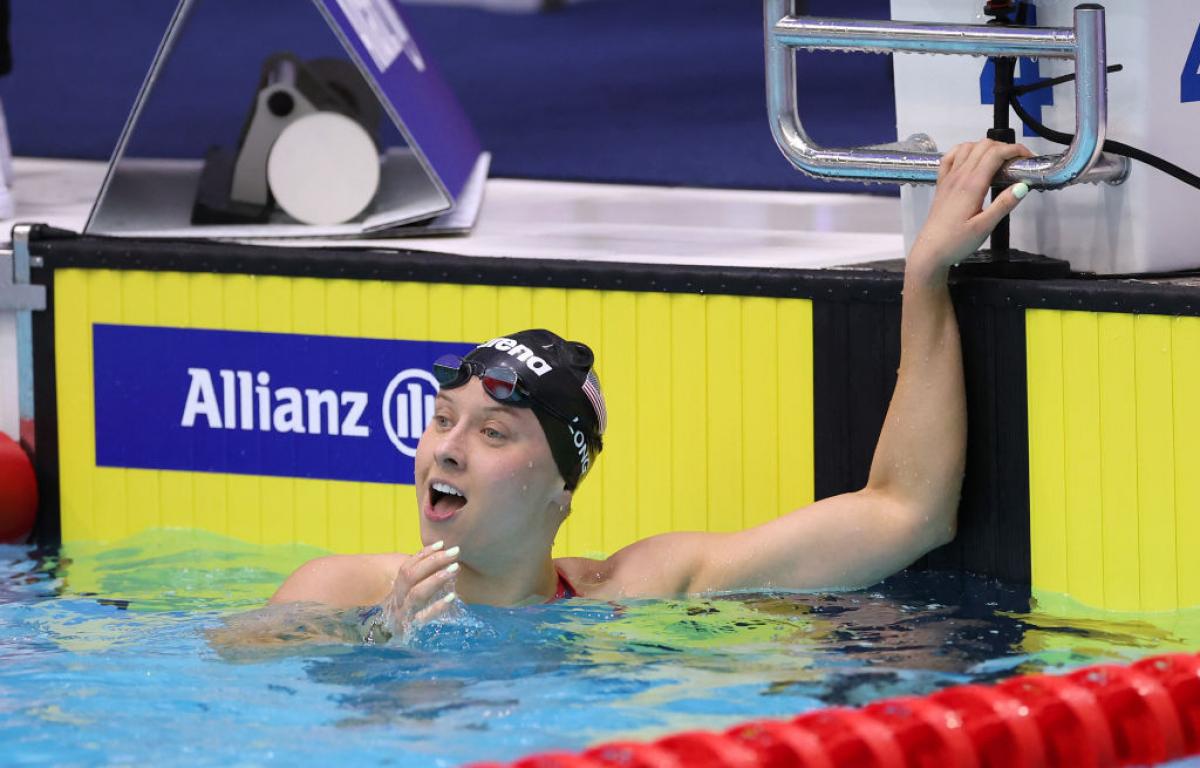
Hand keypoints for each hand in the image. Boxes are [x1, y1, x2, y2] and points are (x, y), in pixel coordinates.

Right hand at [370, 541, 458, 642]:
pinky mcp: (411, 629)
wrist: (389, 645)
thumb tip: (441, 557)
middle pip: (411, 575)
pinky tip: (452, 597)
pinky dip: (437, 606)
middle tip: (455, 552)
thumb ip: (421, 579)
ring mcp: (402, 614)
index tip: (442, 543)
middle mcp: (397, 599)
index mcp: (396, 588)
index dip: (424, 554)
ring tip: (455, 568)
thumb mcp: (411, 594)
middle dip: (433, 561)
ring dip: (436, 578)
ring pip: (416, 593)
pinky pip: (423, 617)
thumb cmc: (409, 614)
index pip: (407, 566)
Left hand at [908, 139, 1034, 279]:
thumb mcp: (985, 227)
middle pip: (983, 146)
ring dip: (985, 147)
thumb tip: (1022, 186)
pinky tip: (972, 157)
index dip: (1015, 150)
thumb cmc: (957, 242)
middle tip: (1018, 161)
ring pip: (967, 147)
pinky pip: (950, 157)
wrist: (930, 251)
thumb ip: (1003, 205)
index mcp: (972, 185)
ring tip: (999, 160)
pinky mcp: (942, 184)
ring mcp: (948, 178)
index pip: (995, 154)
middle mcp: (959, 176)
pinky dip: (963, 150)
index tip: (1028, 157)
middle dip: (1004, 147)